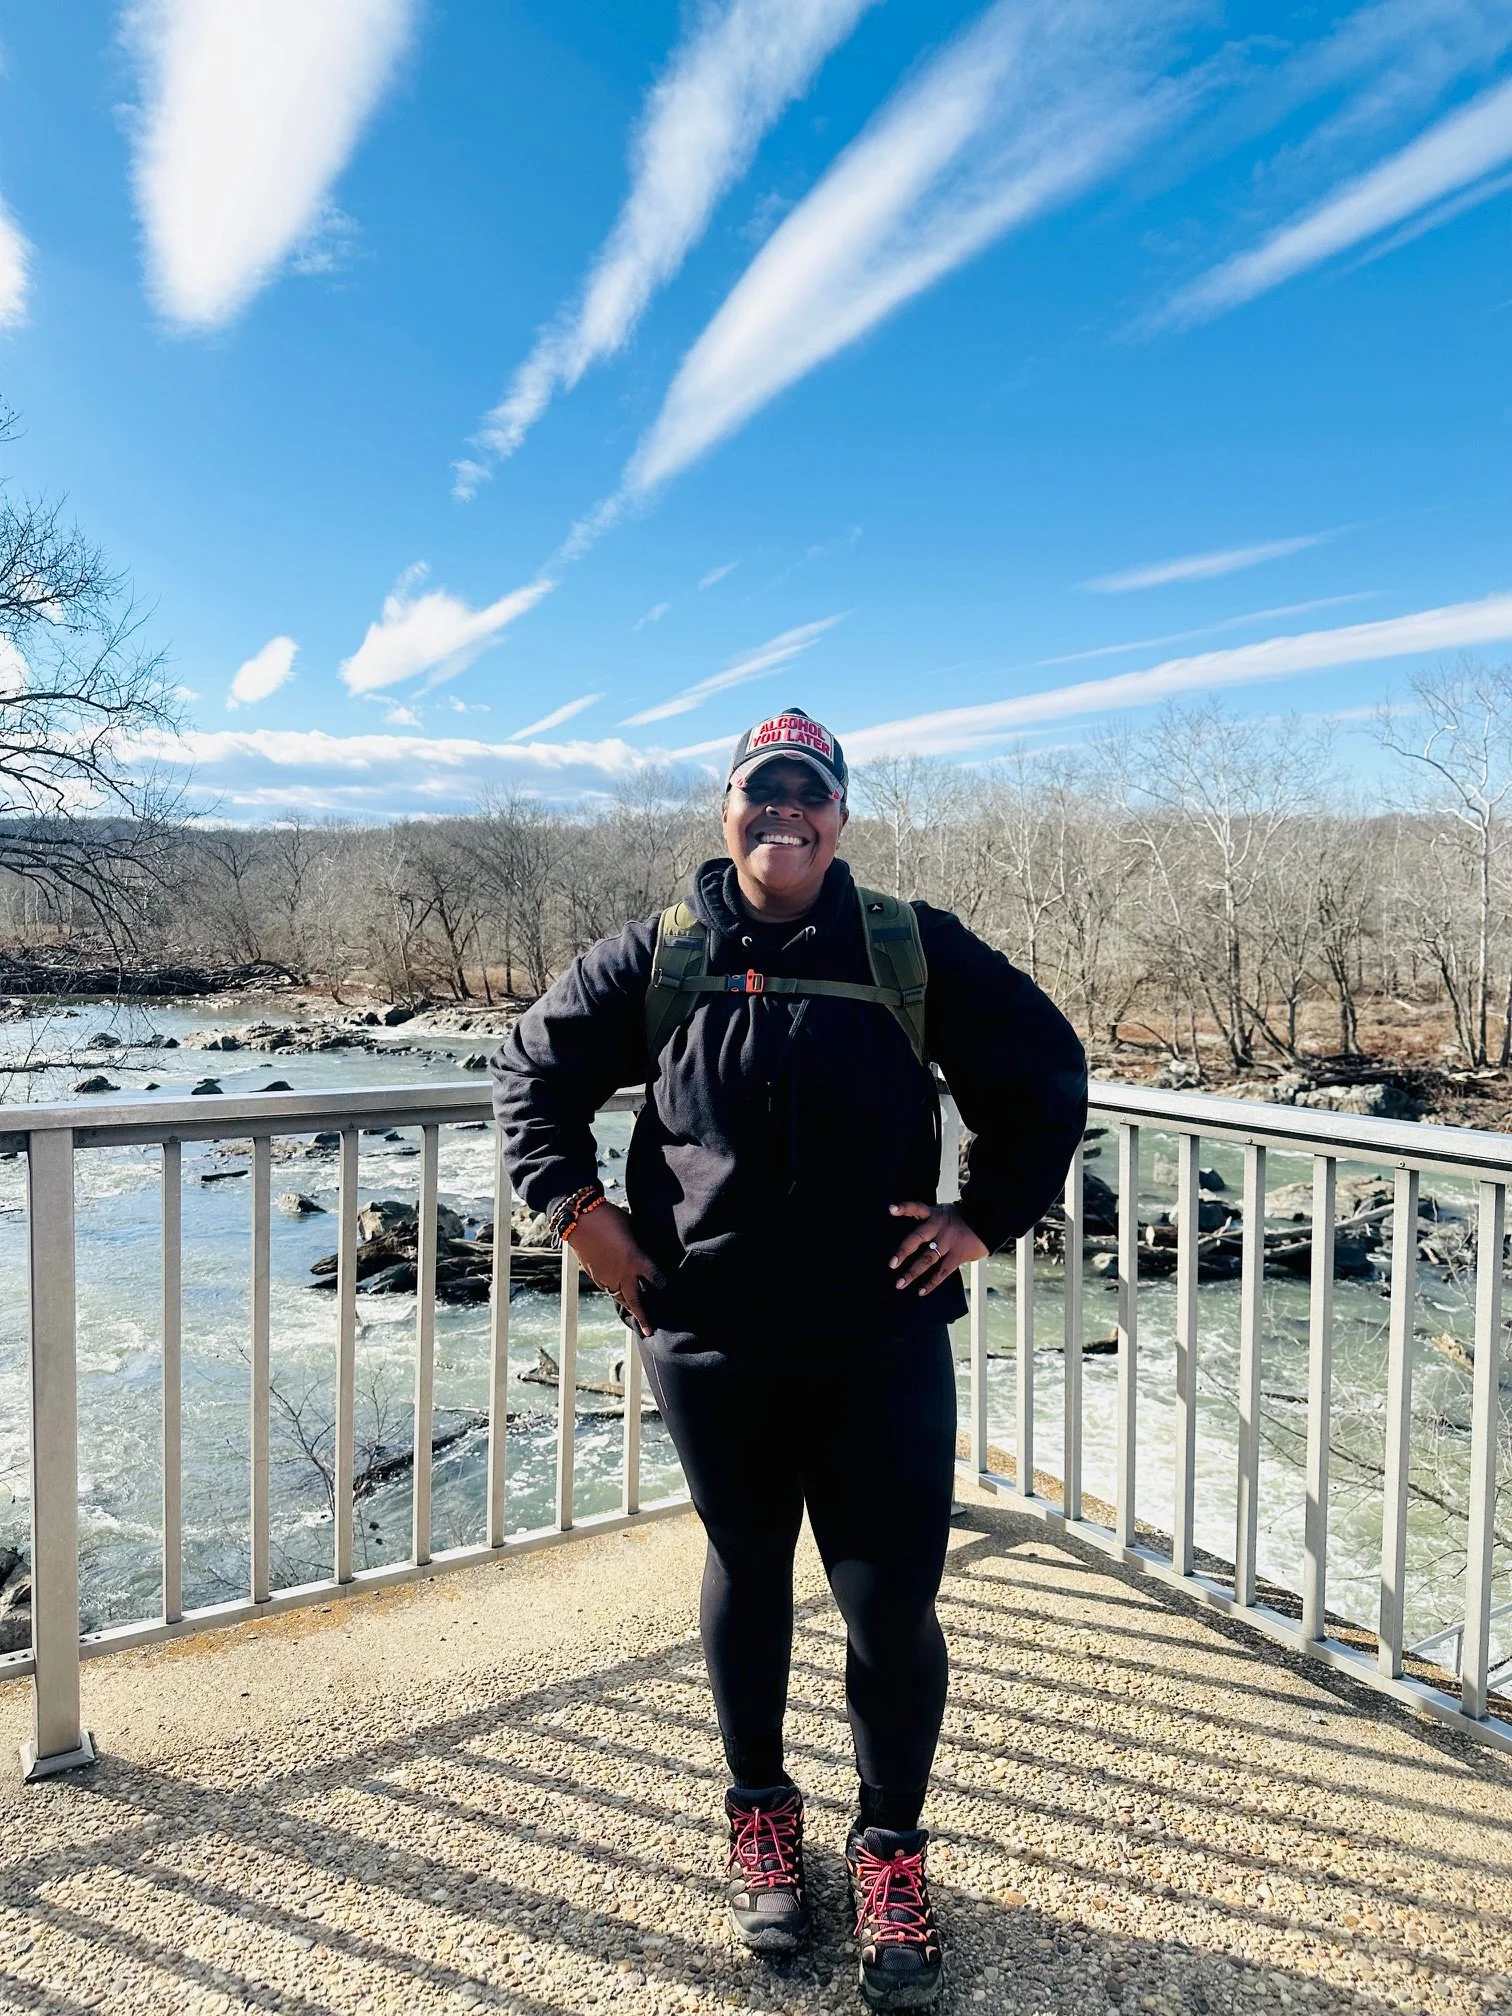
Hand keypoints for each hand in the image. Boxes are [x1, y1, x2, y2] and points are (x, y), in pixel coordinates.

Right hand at [565, 1201, 665, 1334]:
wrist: (578, 1219)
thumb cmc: (609, 1217)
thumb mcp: (632, 1228)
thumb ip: (639, 1244)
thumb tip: (644, 1248)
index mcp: (636, 1259)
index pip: (656, 1278)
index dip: (662, 1283)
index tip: (666, 1285)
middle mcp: (623, 1273)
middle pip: (636, 1301)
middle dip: (644, 1317)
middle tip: (650, 1331)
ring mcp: (607, 1277)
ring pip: (620, 1298)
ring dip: (629, 1308)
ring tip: (636, 1317)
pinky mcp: (595, 1275)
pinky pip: (608, 1290)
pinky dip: (616, 1295)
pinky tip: (619, 1297)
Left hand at [888, 1201, 988, 1295]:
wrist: (988, 1221)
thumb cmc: (961, 1218)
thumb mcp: (945, 1212)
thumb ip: (930, 1219)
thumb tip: (912, 1233)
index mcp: (935, 1214)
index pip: (917, 1208)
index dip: (904, 1208)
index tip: (891, 1210)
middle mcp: (939, 1227)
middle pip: (918, 1238)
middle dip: (903, 1252)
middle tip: (891, 1264)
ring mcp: (948, 1242)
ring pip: (927, 1259)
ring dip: (913, 1272)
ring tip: (900, 1284)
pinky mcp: (958, 1255)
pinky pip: (943, 1271)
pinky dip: (932, 1282)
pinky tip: (921, 1291)